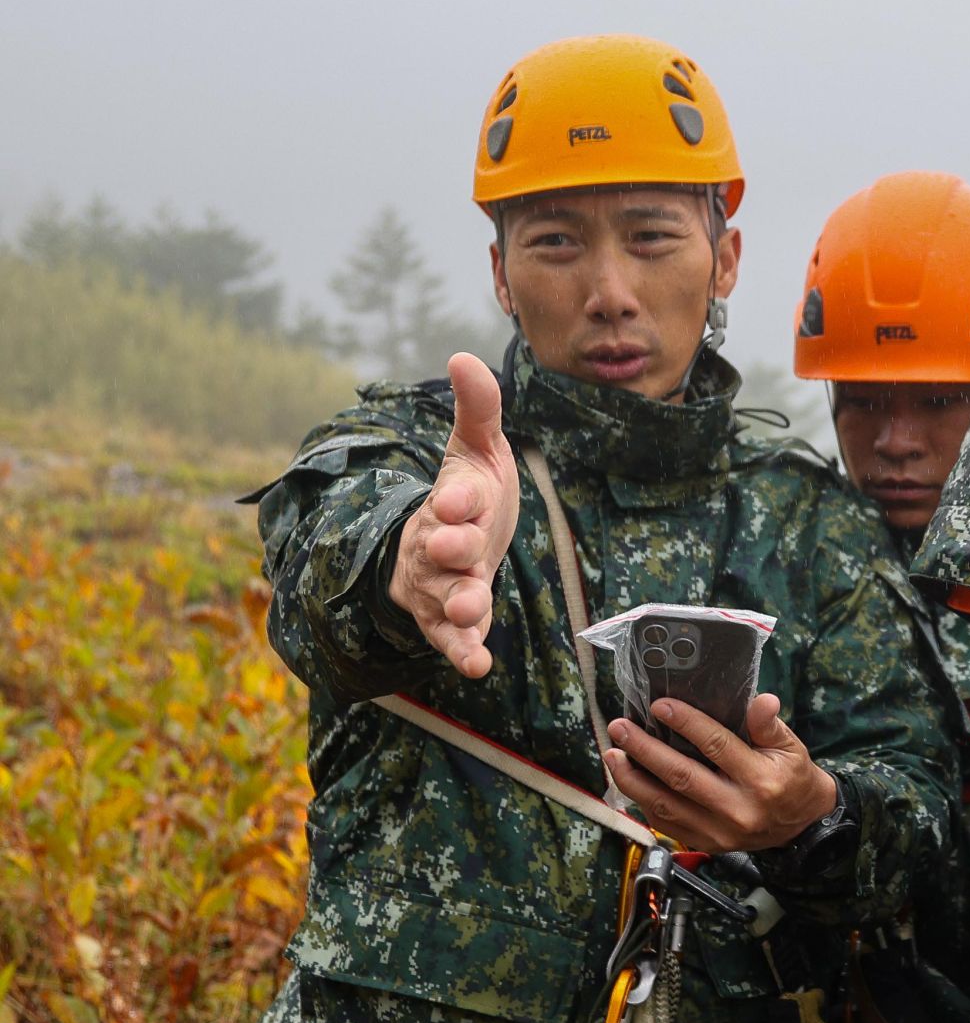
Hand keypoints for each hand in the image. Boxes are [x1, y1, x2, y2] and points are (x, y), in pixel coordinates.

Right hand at [387, 353, 520, 677]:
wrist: (458, 540)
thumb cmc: (471, 492)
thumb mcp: (478, 449)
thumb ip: (479, 409)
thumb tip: (464, 356)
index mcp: (450, 501)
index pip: (451, 498)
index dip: (457, 498)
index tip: (462, 497)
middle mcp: (438, 545)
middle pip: (439, 549)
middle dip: (448, 549)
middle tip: (457, 547)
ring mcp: (442, 586)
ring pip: (444, 597)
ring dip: (459, 605)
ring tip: (473, 611)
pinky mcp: (450, 622)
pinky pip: (451, 640)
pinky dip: (462, 653)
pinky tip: (477, 666)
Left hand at [605, 694, 839, 853]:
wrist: (802, 826)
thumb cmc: (792, 778)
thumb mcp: (791, 747)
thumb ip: (769, 724)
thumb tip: (761, 699)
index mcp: (760, 781)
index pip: (716, 746)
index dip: (686, 723)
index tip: (659, 705)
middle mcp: (737, 809)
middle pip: (681, 777)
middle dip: (644, 750)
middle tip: (620, 728)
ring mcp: (719, 831)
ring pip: (665, 805)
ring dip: (633, 779)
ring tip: (613, 755)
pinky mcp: (707, 843)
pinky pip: (666, 824)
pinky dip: (643, 802)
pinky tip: (629, 781)